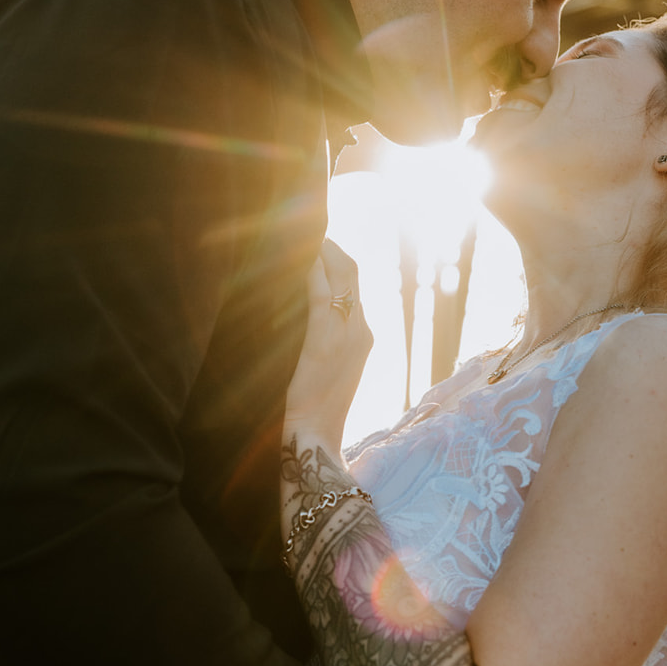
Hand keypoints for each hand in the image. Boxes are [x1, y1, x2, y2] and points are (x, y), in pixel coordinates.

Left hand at [284, 240, 372, 449]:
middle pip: (352, 273)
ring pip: (342, 278)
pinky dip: (314, 273)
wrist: (315, 434)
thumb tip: (308, 314)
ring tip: (303, 237)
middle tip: (309, 231)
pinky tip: (303, 260)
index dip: (339, 260)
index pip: (356, 285)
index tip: (319, 243)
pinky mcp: (325, 342)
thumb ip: (325, 337)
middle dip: (332, 249)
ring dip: (323, 254)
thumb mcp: (328, 367)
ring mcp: (348, 335)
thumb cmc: (315, 406)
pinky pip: (323, 296)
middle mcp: (362, 330)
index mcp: (364, 335)